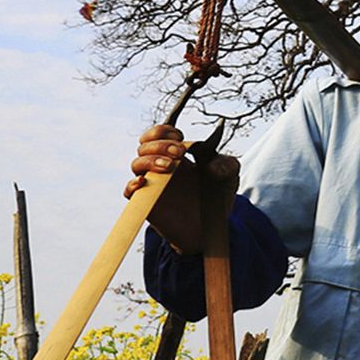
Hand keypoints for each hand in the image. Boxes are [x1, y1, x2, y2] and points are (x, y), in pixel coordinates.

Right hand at [125, 126, 237, 254]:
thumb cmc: (217, 199)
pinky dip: (132, 184)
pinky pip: (129, 191)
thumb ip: (228, 164)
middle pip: (145, 145)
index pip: (158, 134)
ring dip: (151, 160)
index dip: (164, 130)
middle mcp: (161, 167)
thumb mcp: (230, 177)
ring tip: (170, 166)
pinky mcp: (146, 203)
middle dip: (160, 143)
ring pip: (136, 163)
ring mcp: (153, 184)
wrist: (211, 229)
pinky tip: (144, 182)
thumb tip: (213, 165)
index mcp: (177, 156)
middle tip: (180, 152)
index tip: (179, 136)